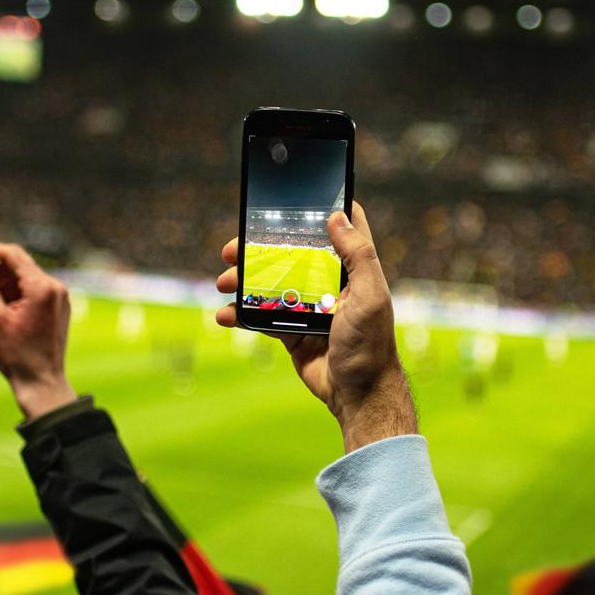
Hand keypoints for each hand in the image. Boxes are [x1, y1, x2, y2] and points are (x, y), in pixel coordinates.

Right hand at [0, 242, 76, 419]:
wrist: (42, 383)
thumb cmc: (16, 354)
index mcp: (42, 288)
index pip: (13, 255)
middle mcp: (56, 288)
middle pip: (19, 267)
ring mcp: (60, 298)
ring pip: (24, 280)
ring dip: (1, 290)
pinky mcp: (59, 308)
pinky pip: (34, 293)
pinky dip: (14, 299)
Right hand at [216, 202, 416, 452]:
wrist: (358, 395)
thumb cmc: (371, 344)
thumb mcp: (369, 295)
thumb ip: (358, 255)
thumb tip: (336, 216)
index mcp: (351, 269)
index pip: (340, 228)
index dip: (320, 211)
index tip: (292, 199)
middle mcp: (328, 282)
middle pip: (290, 254)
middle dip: (259, 248)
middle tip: (232, 249)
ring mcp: (307, 306)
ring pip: (269, 282)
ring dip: (243, 280)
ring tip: (223, 281)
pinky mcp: (291, 330)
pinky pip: (260, 316)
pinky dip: (240, 314)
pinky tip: (224, 314)